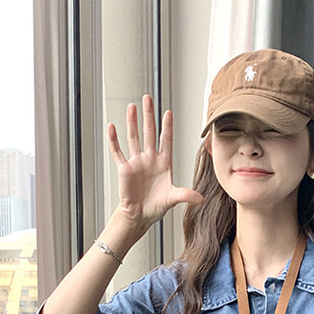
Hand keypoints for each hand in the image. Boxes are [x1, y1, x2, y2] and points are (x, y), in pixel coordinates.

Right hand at [108, 96, 203, 232]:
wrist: (139, 216)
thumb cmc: (156, 207)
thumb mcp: (172, 199)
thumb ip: (185, 195)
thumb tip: (200, 199)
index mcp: (163, 163)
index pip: (166, 140)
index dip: (167, 127)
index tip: (168, 112)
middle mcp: (150, 159)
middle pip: (150, 132)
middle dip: (149, 115)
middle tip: (148, 98)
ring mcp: (137, 162)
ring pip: (134, 137)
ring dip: (132, 122)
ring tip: (132, 106)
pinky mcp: (124, 169)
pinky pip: (118, 152)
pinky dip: (114, 140)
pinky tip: (112, 127)